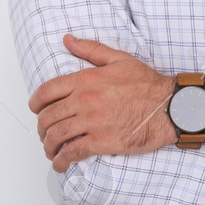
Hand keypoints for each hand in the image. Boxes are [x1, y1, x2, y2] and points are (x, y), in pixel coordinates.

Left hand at [28, 35, 175, 170]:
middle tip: (45, 133)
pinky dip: (61, 160)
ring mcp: (92, 122)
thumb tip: (67, 39)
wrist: (169, 107)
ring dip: (48, 146)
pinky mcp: (102, 141)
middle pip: (48, 117)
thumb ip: (90, 49)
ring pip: (56, 136)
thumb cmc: (147, 84)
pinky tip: (60, 164)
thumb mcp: (119, 59)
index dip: (35, 104)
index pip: (46, 92)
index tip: (35, 110)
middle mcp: (85, 101)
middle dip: (41, 128)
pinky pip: (73, 153)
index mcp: (86, 80)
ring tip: (51, 150)